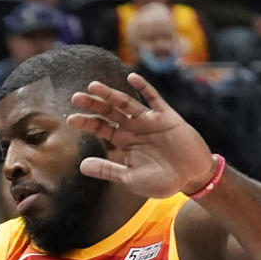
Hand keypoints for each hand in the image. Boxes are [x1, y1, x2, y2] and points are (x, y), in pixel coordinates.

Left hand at [67, 74, 218, 198]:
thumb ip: (108, 170)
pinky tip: (131, 78)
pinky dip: (144, 88)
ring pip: (126, 103)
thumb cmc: (161, 181)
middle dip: (93, 104)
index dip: (87, 122)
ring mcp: (150, 120)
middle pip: (110, 112)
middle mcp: (134, 128)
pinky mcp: (166, 117)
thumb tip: (81, 166)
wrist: (191, 177)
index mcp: (125, 142)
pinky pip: (154, 99)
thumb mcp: (129, 178)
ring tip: (93, 87)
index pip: (102, 128)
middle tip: (76, 97)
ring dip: (110, 95)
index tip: (70, 118)